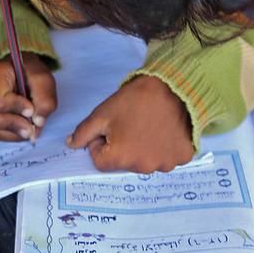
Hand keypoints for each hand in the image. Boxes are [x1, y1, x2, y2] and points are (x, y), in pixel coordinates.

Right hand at [0, 53, 56, 141]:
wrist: (12, 65)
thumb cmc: (26, 69)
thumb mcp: (42, 77)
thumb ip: (45, 98)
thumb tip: (38, 123)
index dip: (16, 110)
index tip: (31, 110)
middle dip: (13, 126)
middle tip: (32, 128)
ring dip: (11, 133)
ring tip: (28, 128)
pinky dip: (7, 134)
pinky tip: (19, 128)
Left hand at [68, 75, 193, 173]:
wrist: (173, 86)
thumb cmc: (135, 99)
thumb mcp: (102, 114)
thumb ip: (83, 133)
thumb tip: (71, 144)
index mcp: (120, 158)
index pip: (100, 160)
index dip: (101, 143)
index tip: (112, 127)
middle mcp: (143, 167)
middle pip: (124, 163)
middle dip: (123, 147)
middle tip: (132, 124)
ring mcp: (165, 164)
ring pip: (146, 161)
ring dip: (145, 149)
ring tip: (150, 126)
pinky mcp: (182, 157)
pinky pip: (167, 157)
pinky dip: (165, 147)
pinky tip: (166, 130)